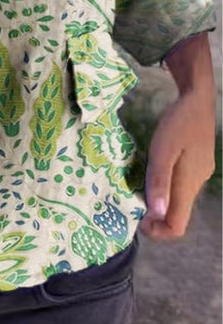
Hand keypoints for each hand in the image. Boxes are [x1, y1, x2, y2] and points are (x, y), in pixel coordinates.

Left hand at [138, 86, 215, 239]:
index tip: (137, 218)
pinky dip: (165, 185)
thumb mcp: (162, 151)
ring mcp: (199, 175)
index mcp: (188, 185)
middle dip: (155, 215)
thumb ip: (159, 182)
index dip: (158, 230)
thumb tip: (155, 214)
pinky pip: (180, 185)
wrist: (197, 100)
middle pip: (177, 215)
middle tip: (131, 198)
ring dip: (159, 198)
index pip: (177, 226)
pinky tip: (153, 170)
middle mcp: (196, 185)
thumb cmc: (178, 123)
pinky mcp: (197, 165)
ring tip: (138, 183)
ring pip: (178, 199)